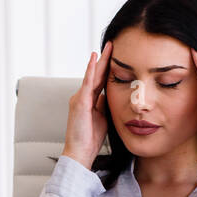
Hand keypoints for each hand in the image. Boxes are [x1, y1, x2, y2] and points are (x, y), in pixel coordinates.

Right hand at [61, 41, 111, 169]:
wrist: (80, 152)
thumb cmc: (90, 139)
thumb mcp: (103, 118)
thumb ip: (104, 105)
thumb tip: (110, 95)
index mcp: (89, 101)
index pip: (100, 81)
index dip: (108, 68)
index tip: (116, 56)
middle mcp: (82, 96)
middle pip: (97, 74)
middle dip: (105, 60)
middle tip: (113, 44)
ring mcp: (79, 98)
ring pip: (92, 75)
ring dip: (99, 60)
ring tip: (107, 47)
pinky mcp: (80, 102)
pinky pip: (87, 83)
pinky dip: (91, 70)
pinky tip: (95, 59)